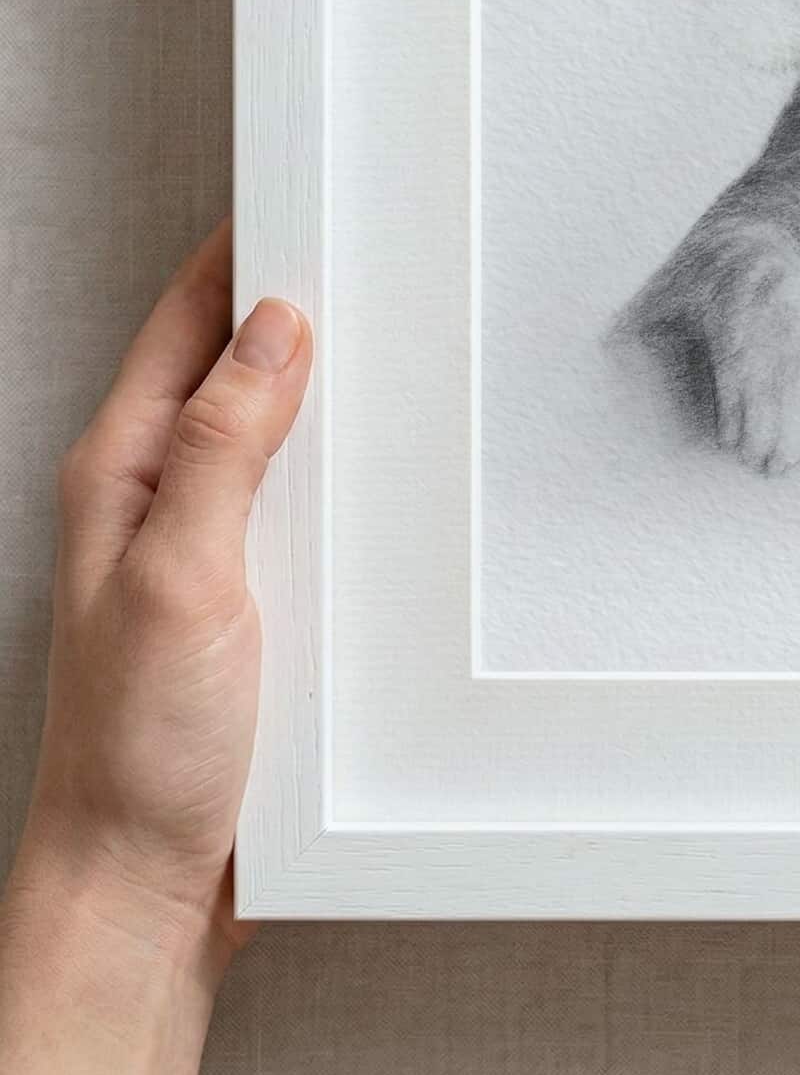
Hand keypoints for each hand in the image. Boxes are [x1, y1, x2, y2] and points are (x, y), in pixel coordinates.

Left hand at [0, 223, 309, 1074]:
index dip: (246, 250)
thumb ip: (221, 448)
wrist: (146, 886)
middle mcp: (158, 495)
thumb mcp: (179, 579)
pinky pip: (300, 495)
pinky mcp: (248, 593)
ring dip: (331, 385)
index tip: (309, 187)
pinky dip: (345, 462)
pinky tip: (392, 465)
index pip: (188, 321)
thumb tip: (272, 327)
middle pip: (234, 362)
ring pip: (275, 428)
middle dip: (302, 300)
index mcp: (121, 471)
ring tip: (403, 335)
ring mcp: (204, 544)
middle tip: (382, 247)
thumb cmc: (138, 748)